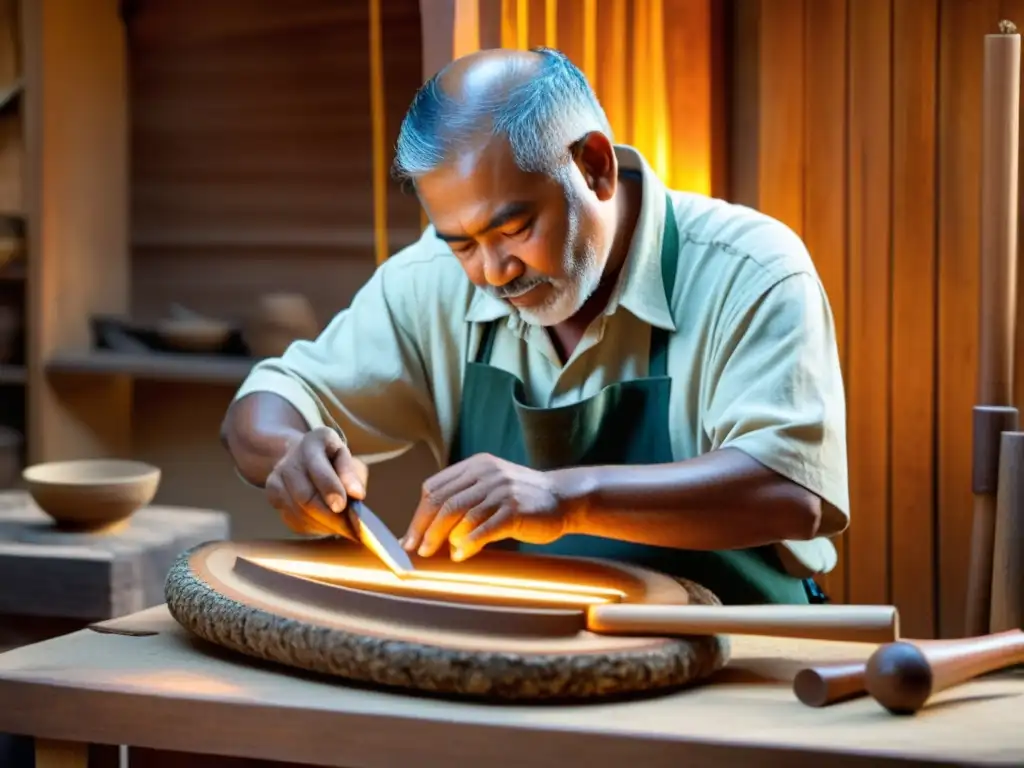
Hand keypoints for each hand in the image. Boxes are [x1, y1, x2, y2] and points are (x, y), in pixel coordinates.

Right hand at [265, 426, 368, 537]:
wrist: (300, 456)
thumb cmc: (330, 458)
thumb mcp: (345, 456)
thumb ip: (352, 473)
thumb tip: (357, 495)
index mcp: (311, 443)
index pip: (318, 469)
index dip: (330, 489)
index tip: (342, 506)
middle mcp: (288, 460)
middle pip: (304, 496)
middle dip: (328, 515)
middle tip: (347, 526)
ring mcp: (276, 479)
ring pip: (298, 512)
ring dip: (322, 524)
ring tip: (340, 527)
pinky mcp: (272, 497)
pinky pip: (292, 520)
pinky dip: (311, 528)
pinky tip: (325, 525)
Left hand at [401, 453, 575, 561]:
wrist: (564, 498)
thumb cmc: (523, 499)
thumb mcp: (492, 488)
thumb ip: (465, 500)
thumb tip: (430, 530)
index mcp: (476, 466)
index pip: (435, 487)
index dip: (419, 514)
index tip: (410, 537)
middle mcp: (486, 473)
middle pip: (443, 501)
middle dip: (424, 528)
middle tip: (417, 550)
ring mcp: (501, 490)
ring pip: (459, 513)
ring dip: (441, 537)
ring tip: (434, 553)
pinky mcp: (514, 510)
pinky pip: (482, 528)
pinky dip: (467, 543)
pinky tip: (461, 555)